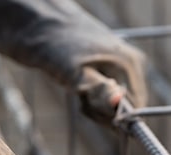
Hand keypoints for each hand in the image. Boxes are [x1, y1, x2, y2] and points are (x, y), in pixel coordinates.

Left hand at [0, 0, 147, 122]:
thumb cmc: (52, 46)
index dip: (113, 117)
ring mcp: (118, 63)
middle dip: (104, 112)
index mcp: (130, 64)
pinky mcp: (105, 64)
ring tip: (76, 91)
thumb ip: (98, 91)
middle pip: (127, 106)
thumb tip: (119, 104)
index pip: (135, 109)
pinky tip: (76, 85)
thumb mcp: (74, 73)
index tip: (88, 109)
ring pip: (114, 101)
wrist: (35, 22)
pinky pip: (105, 93)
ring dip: (96, 106)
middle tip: (80, 100)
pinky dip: (91, 97)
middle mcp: (129, 63)